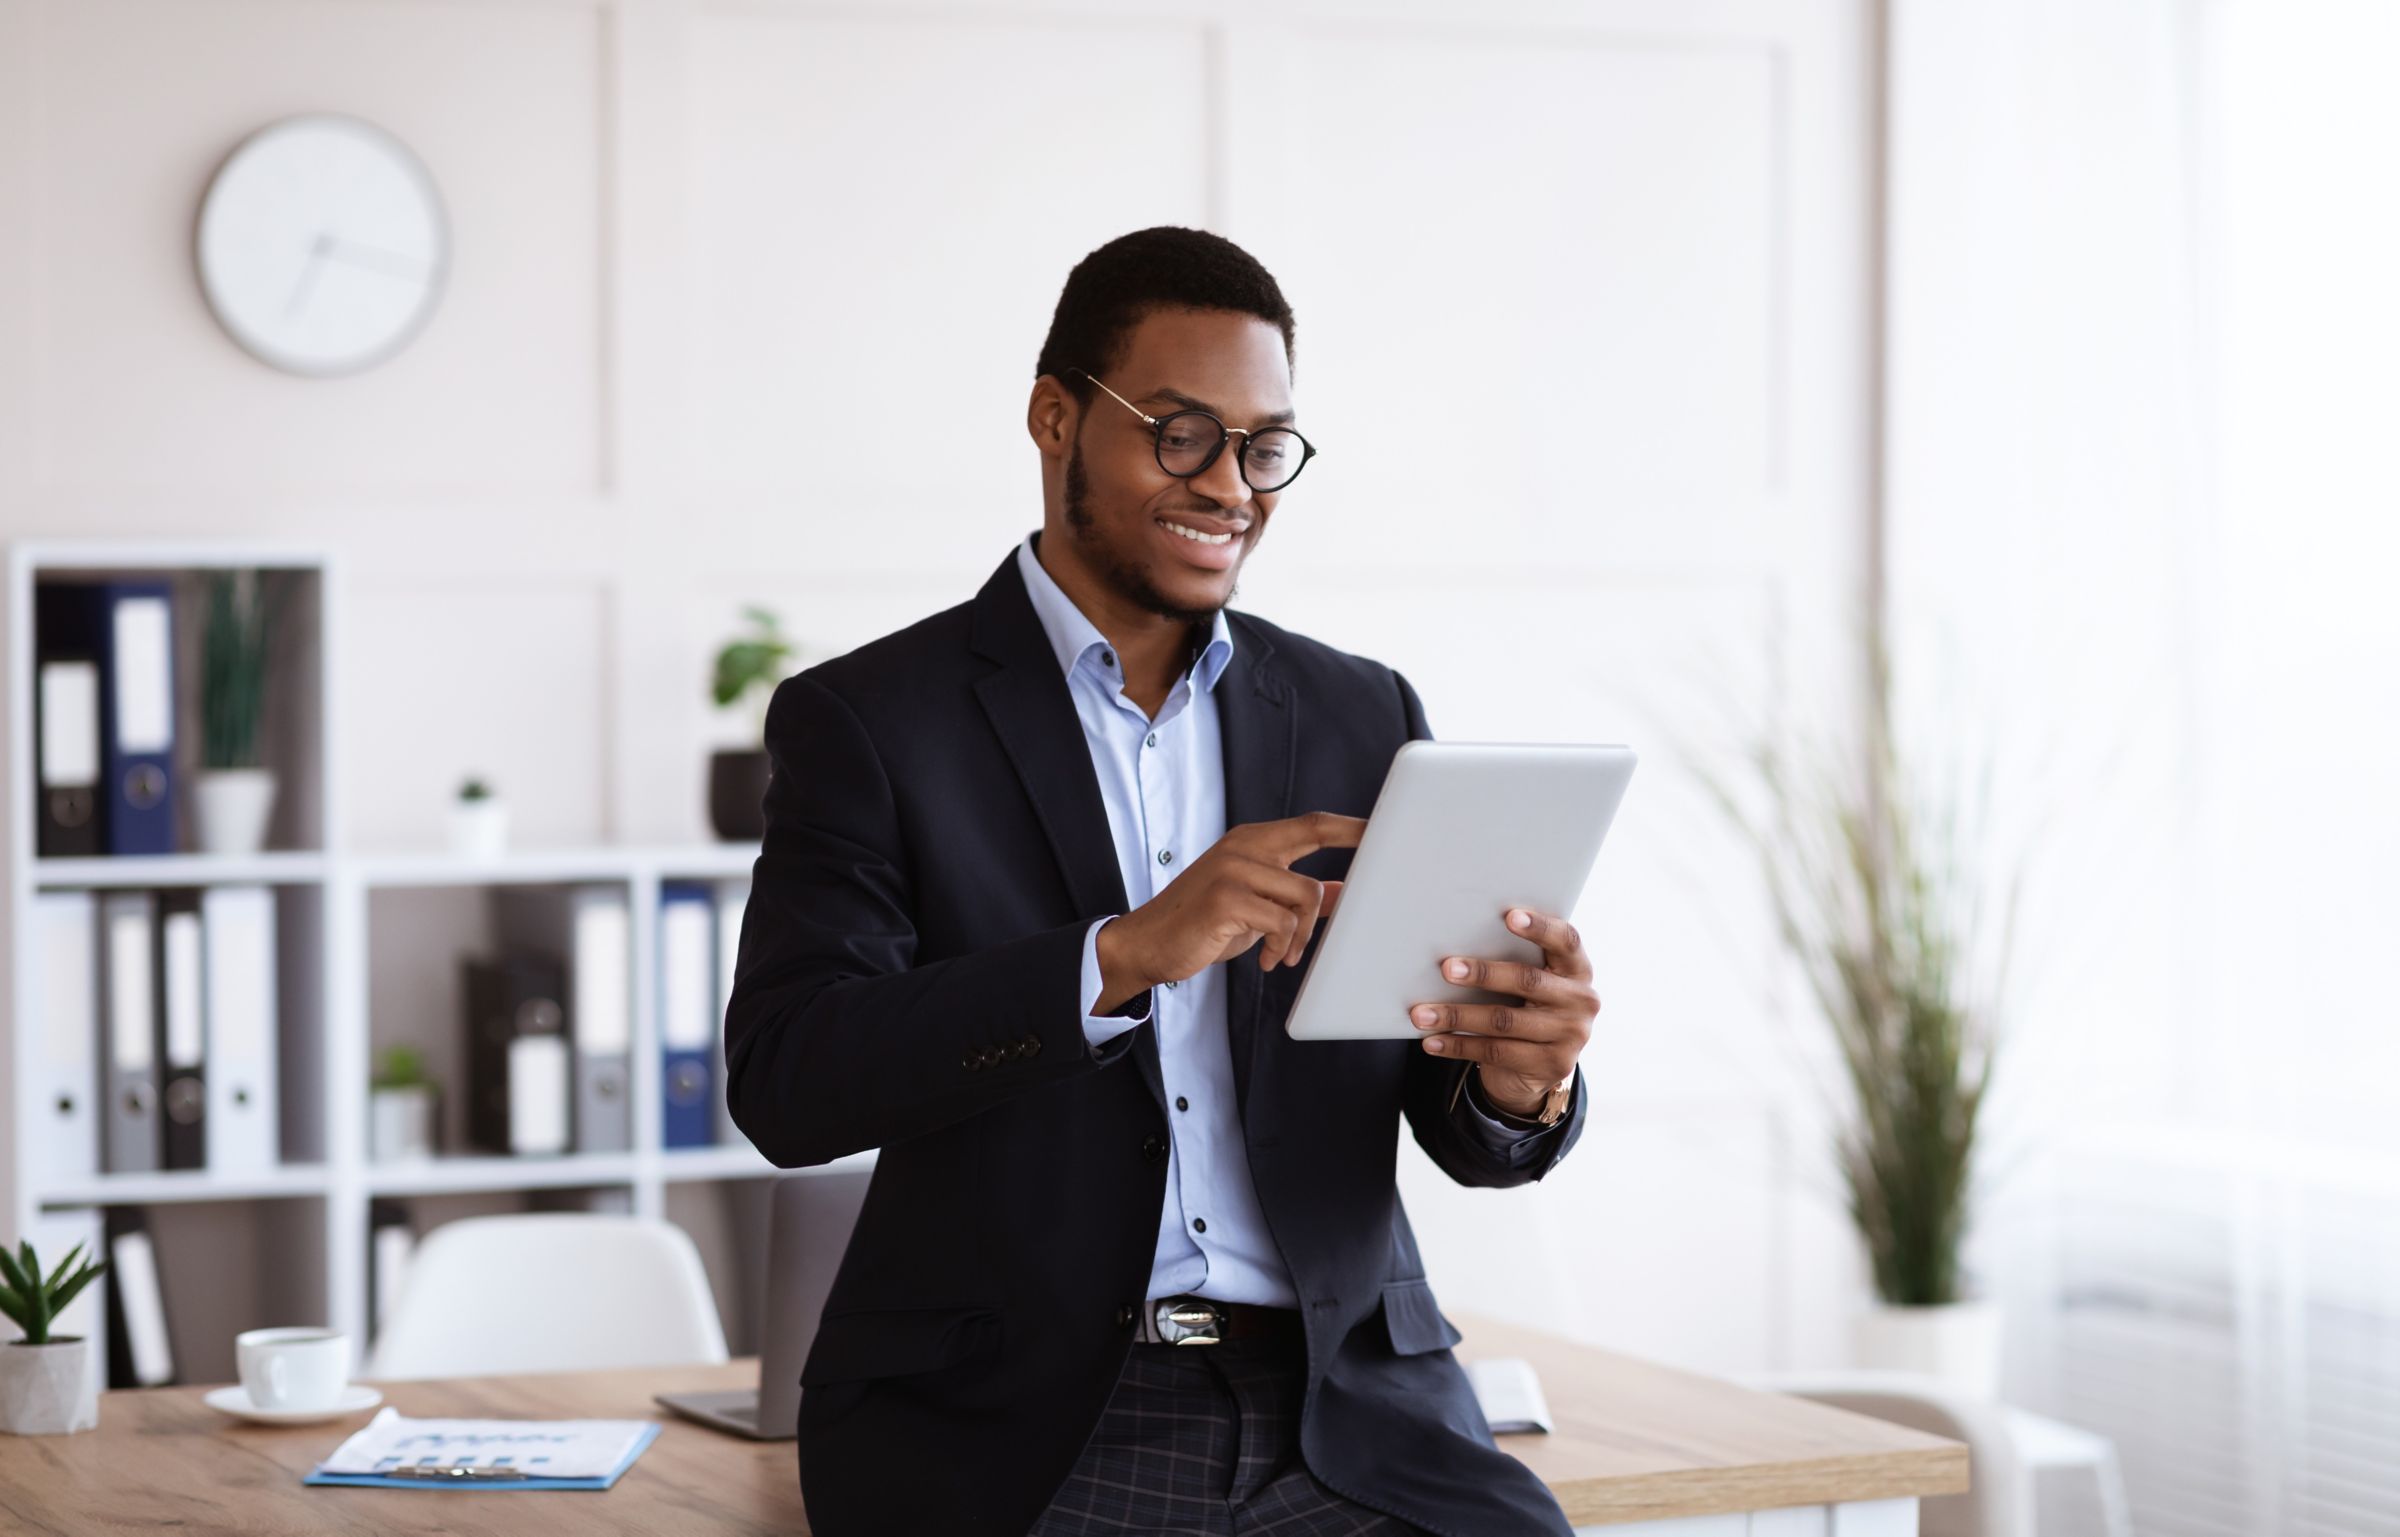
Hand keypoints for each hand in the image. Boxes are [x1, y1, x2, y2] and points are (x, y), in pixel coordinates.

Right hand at [1093, 811, 1363, 1010]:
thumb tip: (1347, 892)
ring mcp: (1232, 869)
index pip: (1312, 823)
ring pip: (1306, 893)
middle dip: (1342, 871)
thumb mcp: (1258, 906)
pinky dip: (1283, 948)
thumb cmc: (1205, 924)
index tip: (1386, 829)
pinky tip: (1268, 961)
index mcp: (1252, 842)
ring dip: (1303, 934)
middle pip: (1315, 840)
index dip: (1351, 825)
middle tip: (1361, 902)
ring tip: (1286, 955)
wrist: (1148, 944)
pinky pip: (1283, 923)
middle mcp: (1243, 846)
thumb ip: (1298, 896)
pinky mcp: (1226, 899)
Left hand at [1410, 907, 1598, 1116]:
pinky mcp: (1551, 1065)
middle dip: (1483, 973)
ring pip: (1504, 1021)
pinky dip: (1458, 1045)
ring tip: (1421, 1013)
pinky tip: (1432, 1041)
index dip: (1540, 927)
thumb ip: (1515, 960)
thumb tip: (1456, 946)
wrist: (1541, 1066)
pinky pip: (1495, 1052)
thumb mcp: (1532, 983)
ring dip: (1456, 1016)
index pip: (1567, 941)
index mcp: (1578, 969)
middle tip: (1447, 968)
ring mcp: (1570, 1036)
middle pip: (1528, 980)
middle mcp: (1581, 1001)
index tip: (1509, 916)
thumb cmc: (1527, 1005)